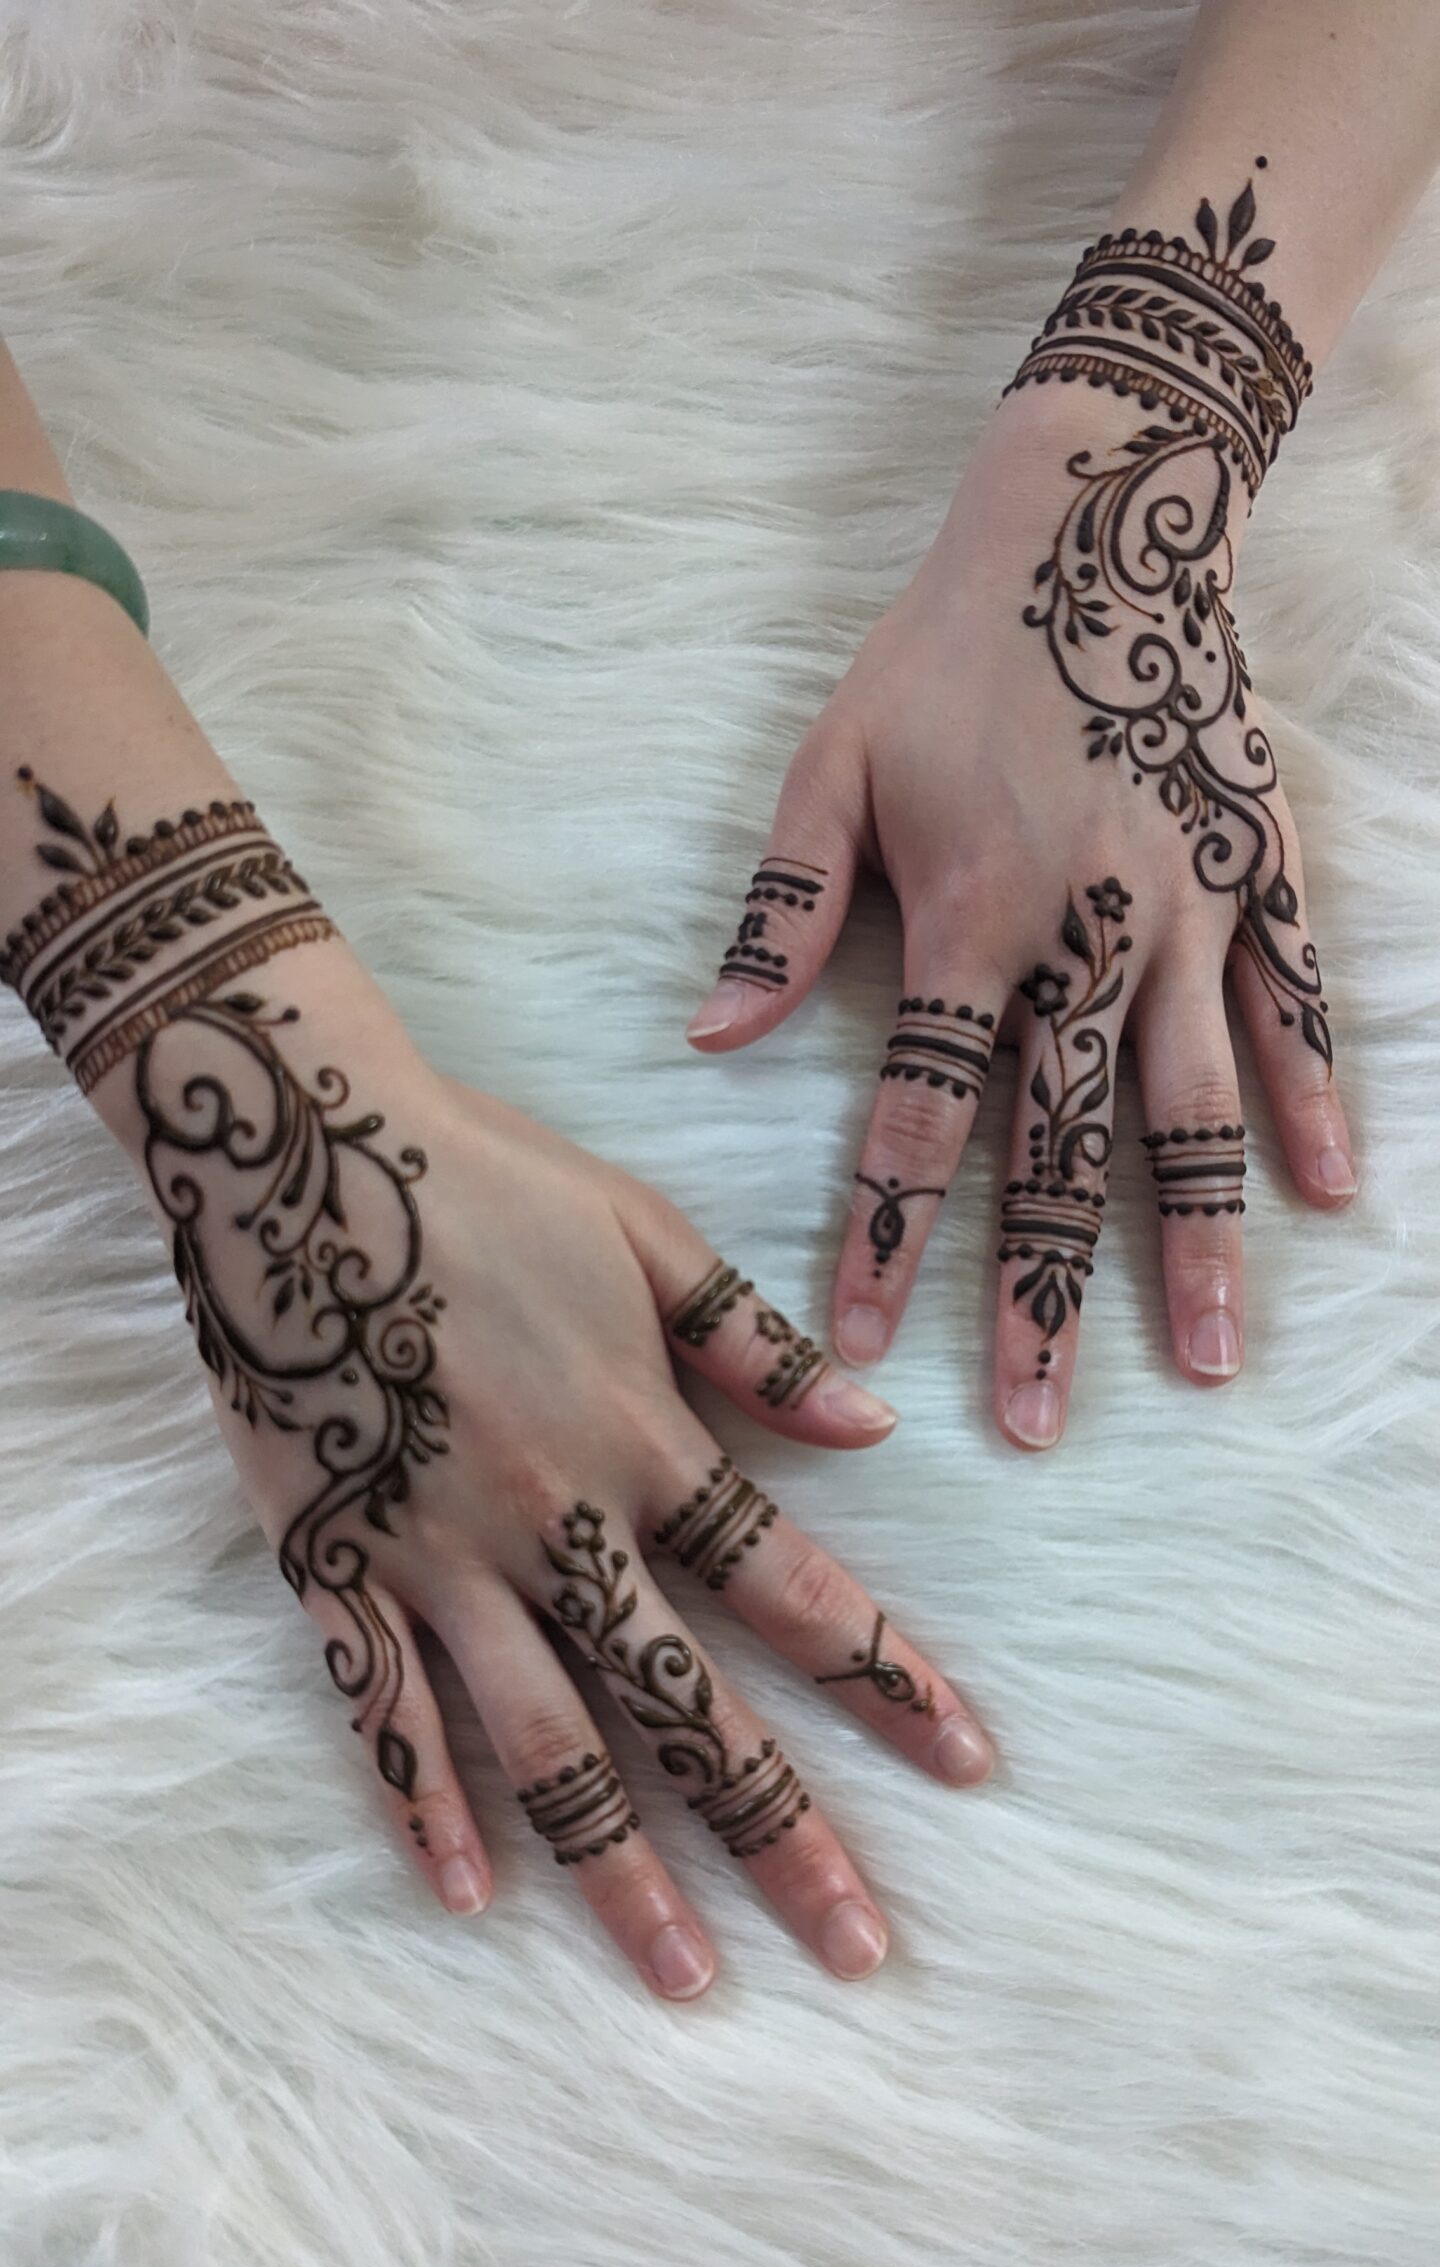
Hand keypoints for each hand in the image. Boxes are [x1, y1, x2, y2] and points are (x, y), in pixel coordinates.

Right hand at [129, 951, 993, 1997]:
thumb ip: (755, 1345)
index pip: (793, 1586)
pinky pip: (379, 1708)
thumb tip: (876, 1432)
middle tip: (857, 1948)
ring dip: (620, 1868)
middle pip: (686, 1702)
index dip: (887, 1677)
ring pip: (543, 1742)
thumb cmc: (480, 1174)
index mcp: (642, 1436)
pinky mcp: (331, 1562)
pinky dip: (421, 1804)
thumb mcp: (644, 1231)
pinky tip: (471, 1897)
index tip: (970, 1763)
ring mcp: (437, 1554)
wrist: (289, 1138)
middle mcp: (553, 1520)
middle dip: (782, 1831)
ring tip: (683, 1977)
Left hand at [686, 385, 1356, 1450]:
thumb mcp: (830, 762)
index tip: (865, 1352)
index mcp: (969, 917)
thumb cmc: (945, 647)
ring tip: (1209, 1363)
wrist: (1101, 512)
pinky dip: (1311, 1100)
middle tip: (1041, 1424)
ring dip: (1200, 1243)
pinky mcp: (1262, 873)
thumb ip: (782, 913)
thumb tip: (710, 1040)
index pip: (921, 1117)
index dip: (889, 1241)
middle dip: (1047, 1296)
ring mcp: (1189, 911)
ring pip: (1196, 1107)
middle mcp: (1086, 935)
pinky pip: (1295, 1005)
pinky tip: (1326, 1197)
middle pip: (1068, 1151)